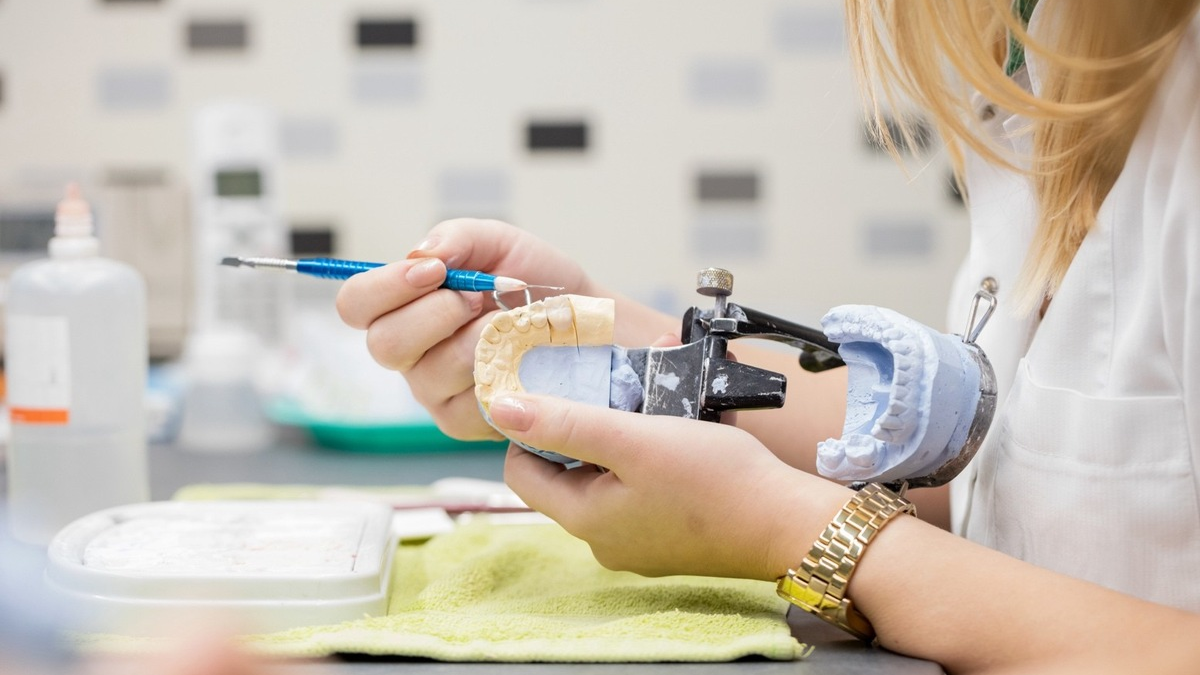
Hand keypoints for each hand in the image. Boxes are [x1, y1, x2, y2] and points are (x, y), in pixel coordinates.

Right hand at [336, 219, 594, 439]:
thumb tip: (421, 254)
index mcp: (403, 307)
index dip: (385, 287)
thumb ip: (458, 239)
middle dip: (436, 313)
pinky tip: (521, 353)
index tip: (434, 270)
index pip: (356, 304)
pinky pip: (467, 400)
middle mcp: (410, 354)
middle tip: (479, 296)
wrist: (585, 321)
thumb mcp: (500, 243)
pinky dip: (500, 368)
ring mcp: (435, 392)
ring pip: (431, 372)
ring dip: (477, 338)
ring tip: (511, 320)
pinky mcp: (466, 420)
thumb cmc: (536, 282)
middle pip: (384, 343)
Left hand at [493, 393, 848, 579]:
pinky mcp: (671, 532)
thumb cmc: (717, 481)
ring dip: (623, 429)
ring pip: (609, 472)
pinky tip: (677, 423)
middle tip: (614, 383)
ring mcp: (640, 539)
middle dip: (588, 419)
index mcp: (585, 521)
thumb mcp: (634, 440)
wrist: (791, 523)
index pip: (522, 471)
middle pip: (568, 470)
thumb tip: (504, 408)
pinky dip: (650, 450)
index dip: (532, 427)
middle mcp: (605, 539)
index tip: (558, 390)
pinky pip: (641, 484)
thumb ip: (566, 423)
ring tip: (653, 396)